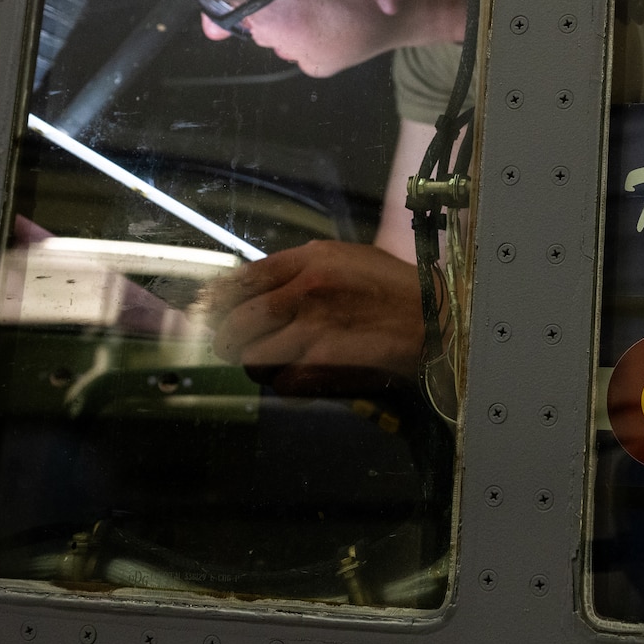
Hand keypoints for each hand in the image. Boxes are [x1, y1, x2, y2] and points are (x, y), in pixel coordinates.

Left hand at [201, 240, 424, 397]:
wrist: (436, 324)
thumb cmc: (396, 291)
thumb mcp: (348, 260)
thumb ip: (302, 269)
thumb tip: (258, 286)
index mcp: (311, 261)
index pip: (242, 280)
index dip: (217, 300)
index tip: (206, 312)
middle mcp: (305, 291)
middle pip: (237, 322)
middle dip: (230, 340)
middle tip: (235, 346)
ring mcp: (313, 330)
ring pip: (252, 357)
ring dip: (259, 364)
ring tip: (277, 361)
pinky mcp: (323, 365)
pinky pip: (281, 383)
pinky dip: (286, 383)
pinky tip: (305, 374)